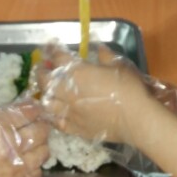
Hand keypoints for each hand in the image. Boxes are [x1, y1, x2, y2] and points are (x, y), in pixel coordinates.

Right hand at [0, 102, 50, 176]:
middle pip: (41, 130)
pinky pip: (37, 173)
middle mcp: (10, 144)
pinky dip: (34, 168)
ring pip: (43, 152)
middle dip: (41, 126)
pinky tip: (25, 166)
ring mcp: (16, 166)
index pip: (27, 112)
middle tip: (38, 127)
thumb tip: (13, 111)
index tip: (34, 110)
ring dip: (40, 147)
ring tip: (32, 147)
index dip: (34, 109)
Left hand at [35, 44, 152, 144]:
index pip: (58, 58)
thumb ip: (106, 56)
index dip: (52, 51)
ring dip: (44, 95)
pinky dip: (54, 116)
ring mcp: (70, 112)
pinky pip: (58, 122)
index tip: (50, 47)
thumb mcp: (119, 65)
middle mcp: (68, 92)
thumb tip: (99, 48)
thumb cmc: (128, 88)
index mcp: (77, 72)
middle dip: (41, 73)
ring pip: (47, 104)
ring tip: (47, 92)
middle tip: (43, 69)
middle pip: (45, 81)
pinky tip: (56, 113)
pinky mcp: (76, 128)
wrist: (136, 118)